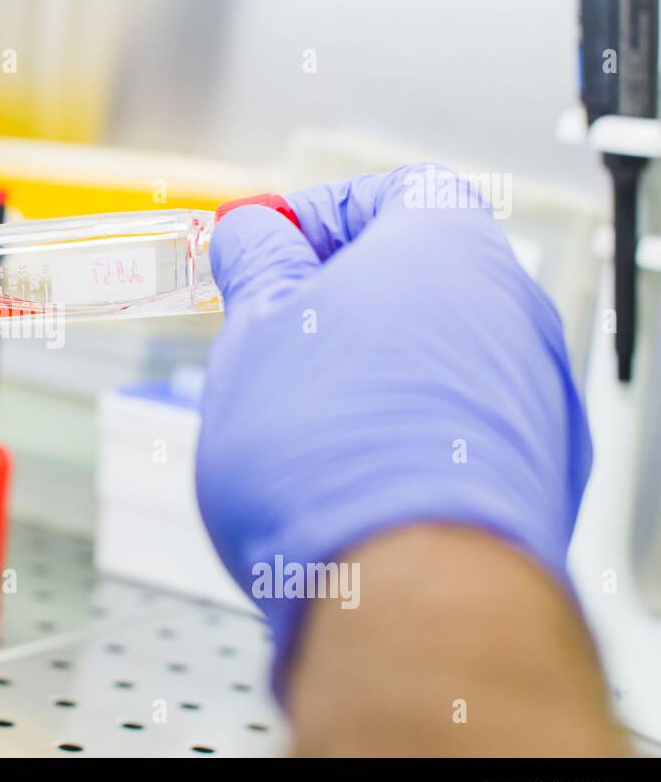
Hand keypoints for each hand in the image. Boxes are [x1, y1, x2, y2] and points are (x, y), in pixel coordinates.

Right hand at [195, 164, 592, 690]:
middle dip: (332, 301)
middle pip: (413, 277)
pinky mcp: (533, 472)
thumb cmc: (328, 452)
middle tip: (267, 337)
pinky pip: (454, 424)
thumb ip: (255, 261)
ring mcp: (532, 395)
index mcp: (448, 245)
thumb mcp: (255, 327)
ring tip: (295, 419)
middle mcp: (510, 310)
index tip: (263, 251)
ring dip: (364, 372)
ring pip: (432, 356)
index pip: (389, 190)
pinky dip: (401, 431)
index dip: (313, 215)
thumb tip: (248, 228)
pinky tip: (344, 475)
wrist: (407, 592)